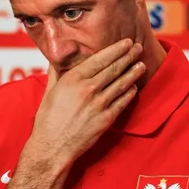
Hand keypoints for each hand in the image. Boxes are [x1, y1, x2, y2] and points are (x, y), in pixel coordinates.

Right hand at [28, 38, 144, 166]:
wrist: (52, 146)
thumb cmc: (47, 119)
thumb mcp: (49, 91)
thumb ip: (56, 72)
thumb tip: (57, 58)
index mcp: (73, 79)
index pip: (100, 59)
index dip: (116, 49)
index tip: (126, 42)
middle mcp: (88, 89)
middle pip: (114, 68)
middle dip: (128, 56)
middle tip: (138, 48)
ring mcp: (98, 104)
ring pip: (121, 84)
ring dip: (133, 73)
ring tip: (141, 65)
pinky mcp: (106, 119)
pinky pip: (122, 102)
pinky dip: (129, 93)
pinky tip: (134, 87)